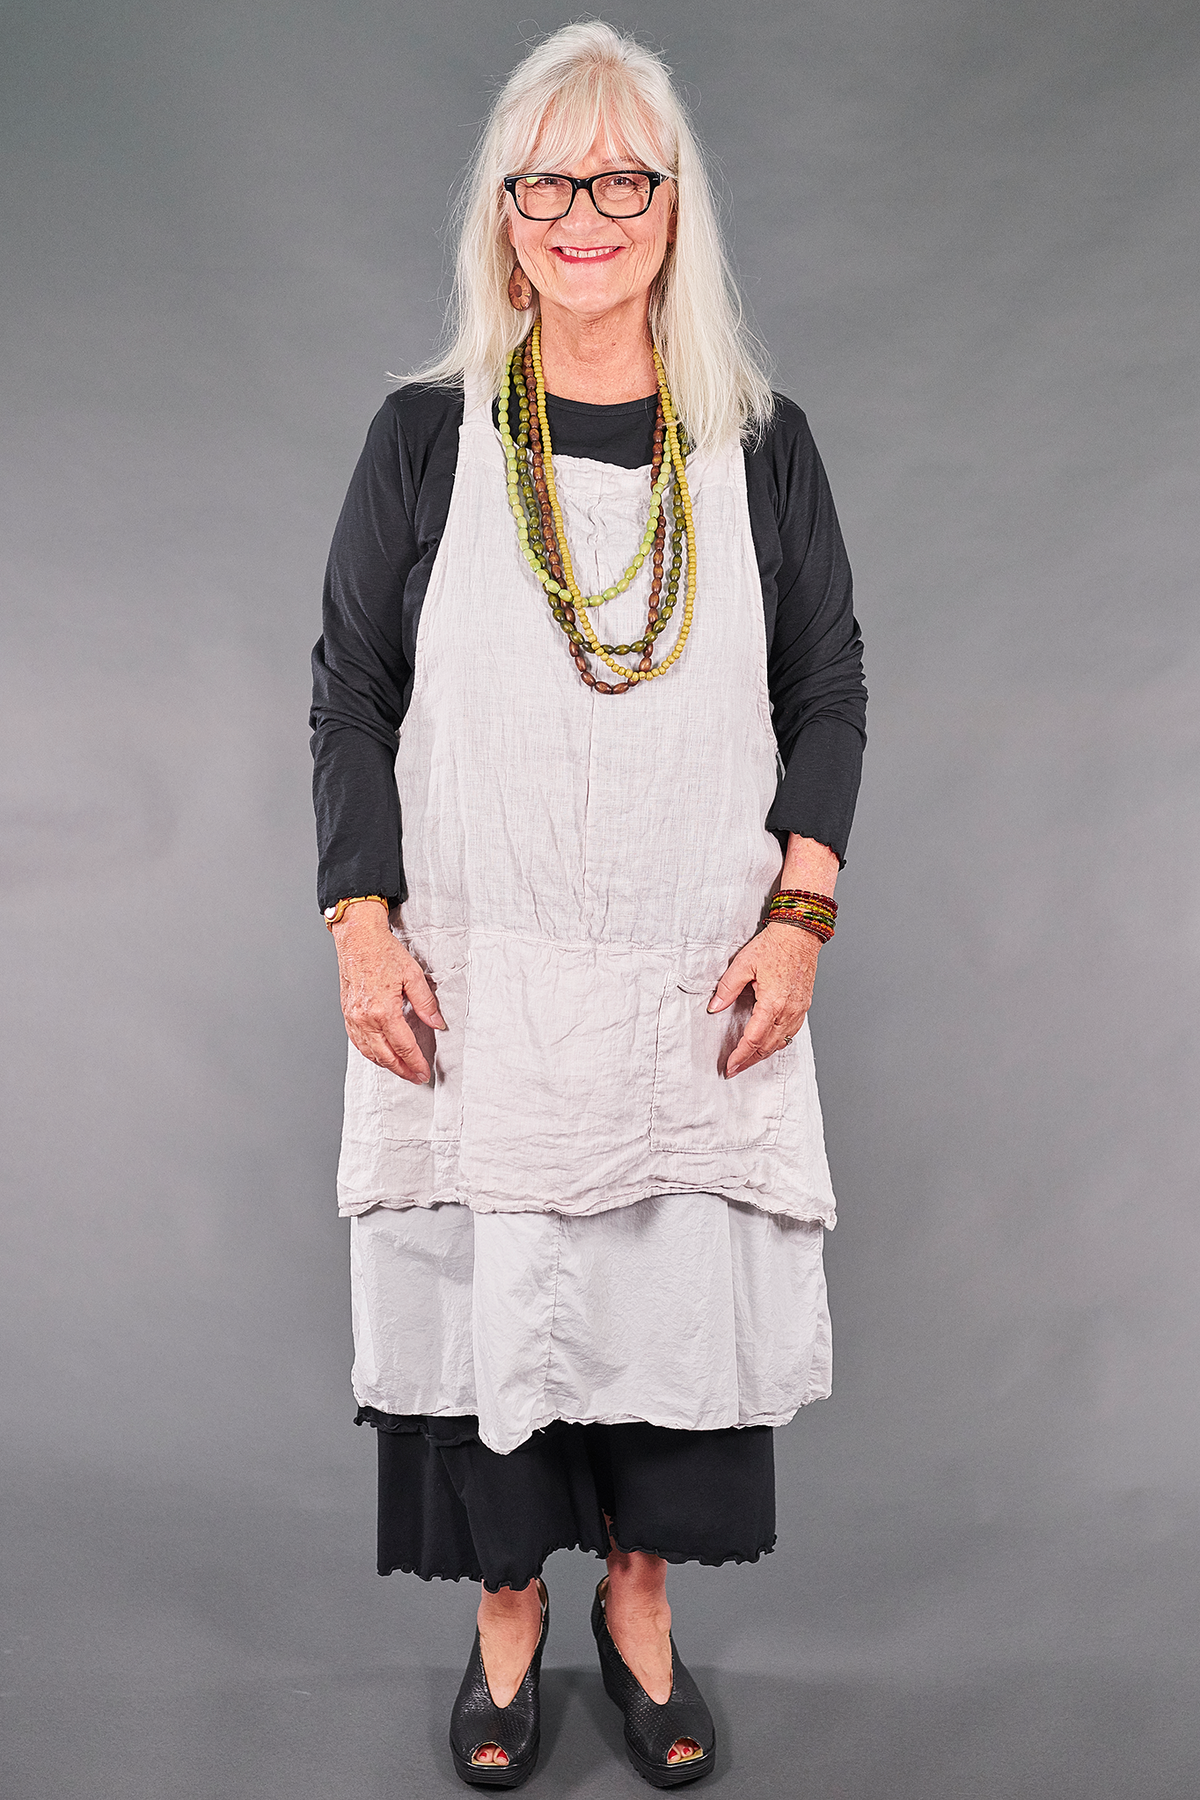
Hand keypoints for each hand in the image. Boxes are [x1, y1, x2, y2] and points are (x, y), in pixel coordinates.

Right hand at [331, 904, 445, 1084]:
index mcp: (383, 1011)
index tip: (424, 1071)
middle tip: (416, 1077)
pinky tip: (380, 1056)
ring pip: (370, 1053)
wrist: (357, 939)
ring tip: (401, 1071)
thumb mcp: (413, 975)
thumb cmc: (382, 952)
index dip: (415, 1062)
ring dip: (387, 1065)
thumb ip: (426, 1003)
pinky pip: (358, 1043)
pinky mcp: (347, 1014)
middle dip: (402, 1070)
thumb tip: (437, 1023)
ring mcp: (353, 1018)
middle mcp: (365, 1019)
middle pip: (386, 1056)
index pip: (403, 1047)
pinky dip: (370, 1054)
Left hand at [708, 922, 820, 1077]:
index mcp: (772, 1003)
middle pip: (767, 1046)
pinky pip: (791, 1032)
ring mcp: (798, 1010)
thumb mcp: (743, 965)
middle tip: (735, 1069)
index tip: (729, 1066)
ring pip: (781, 1042)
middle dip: (749, 1061)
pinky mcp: (803, 1006)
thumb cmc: (774, 945)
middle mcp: (788, 1011)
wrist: (800, 934)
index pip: (753, 1039)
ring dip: (763, 1054)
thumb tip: (715, 1007)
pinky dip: (778, 1042)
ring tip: (748, 1060)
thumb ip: (727, 988)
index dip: (739, 1056)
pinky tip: (768, 1043)